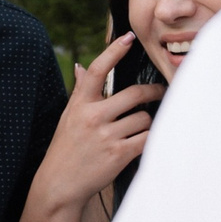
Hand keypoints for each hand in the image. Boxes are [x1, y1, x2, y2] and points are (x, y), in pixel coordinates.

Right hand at [30, 35, 160, 211]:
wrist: (60, 184)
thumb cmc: (65, 148)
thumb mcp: (68, 117)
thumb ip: (80, 92)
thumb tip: (81, 67)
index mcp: (79, 103)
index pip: (99, 70)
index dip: (114, 51)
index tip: (128, 37)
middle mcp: (92, 116)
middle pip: (134, 93)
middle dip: (152, 92)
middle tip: (161, 92)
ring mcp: (106, 135)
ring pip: (144, 117)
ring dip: (148, 122)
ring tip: (142, 128)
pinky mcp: (119, 153)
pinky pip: (147, 138)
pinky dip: (151, 138)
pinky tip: (147, 140)